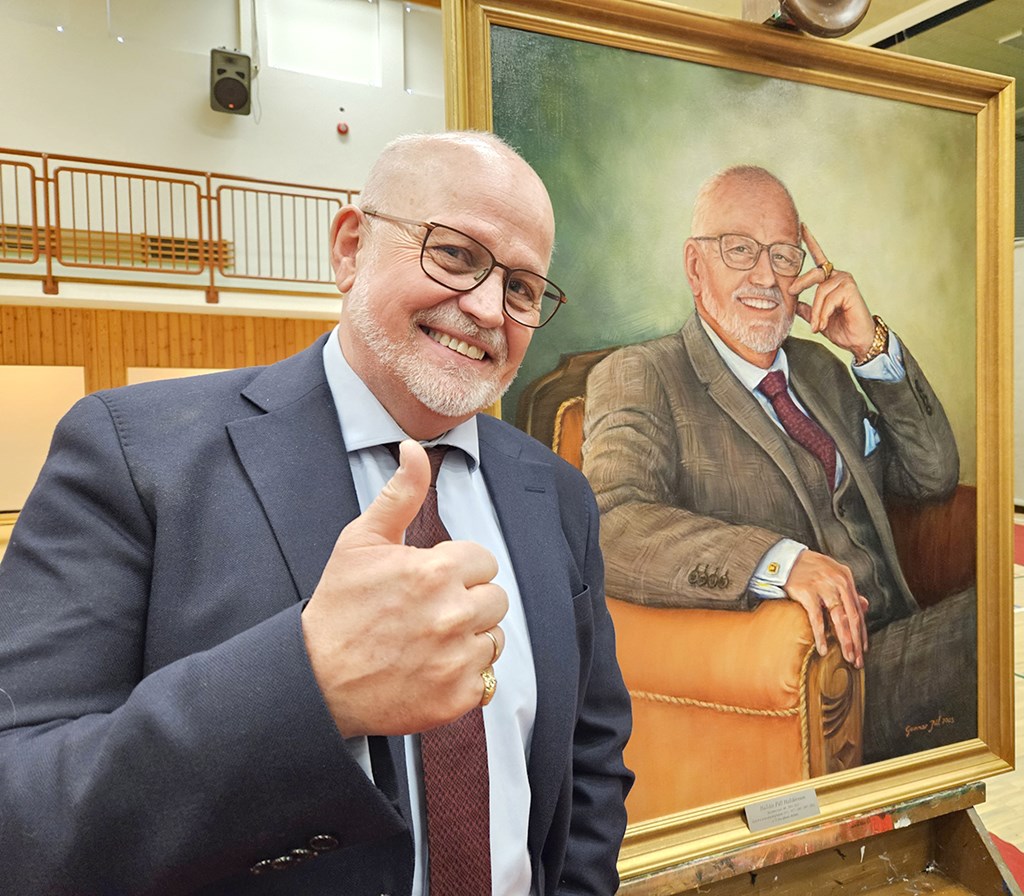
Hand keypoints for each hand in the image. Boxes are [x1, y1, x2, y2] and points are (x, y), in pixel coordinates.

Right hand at [301, 439, 507, 736]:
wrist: (316, 680)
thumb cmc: (338, 607)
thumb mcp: (361, 541)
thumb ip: (400, 494)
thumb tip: (414, 449)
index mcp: (436, 571)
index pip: (484, 561)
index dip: (458, 569)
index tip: (430, 581)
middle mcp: (453, 615)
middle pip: (496, 599)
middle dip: (468, 601)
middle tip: (429, 612)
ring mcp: (457, 659)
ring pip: (494, 637)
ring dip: (470, 637)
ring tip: (430, 640)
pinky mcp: (458, 697)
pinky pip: (485, 677)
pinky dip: (464, 674)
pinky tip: (431, 668)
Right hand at [783, 550, 868, 668]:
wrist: (783, 558)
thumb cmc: (808, 568)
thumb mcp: (832, 574)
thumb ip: (847, 591)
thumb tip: (866, 606)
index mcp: (845, 578)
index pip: (858, 609)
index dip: (862, 631)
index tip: (863, 649)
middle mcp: (838, 581)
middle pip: (852, 617)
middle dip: (857, 641)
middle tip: (858, 660)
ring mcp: (823, 586)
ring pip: (840, 619)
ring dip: (845, 641)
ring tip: (848, 657)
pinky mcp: (807, 592)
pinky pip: (817, 618)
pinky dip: (821, 635)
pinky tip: (823, 648)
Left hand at [788, 224, 875, 358]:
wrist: (857, 341)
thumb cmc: (841, 329)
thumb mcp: (818, 318)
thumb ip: (807, 309)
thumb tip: (793, 303)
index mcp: (829, 280)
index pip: (819, 258)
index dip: (810, 242)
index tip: (802, 225)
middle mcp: (838, 276)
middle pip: (813, 273)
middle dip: (800, 283)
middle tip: (789, 291)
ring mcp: (845, 280)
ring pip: (820, 291)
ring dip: (816, 312)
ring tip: (817, 326)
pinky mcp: (850, 288)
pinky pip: (827, 298)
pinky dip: (822, 313)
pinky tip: (824, 324)